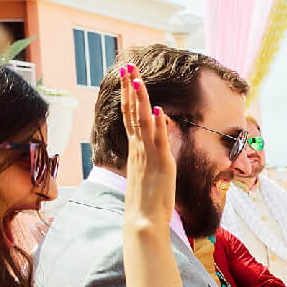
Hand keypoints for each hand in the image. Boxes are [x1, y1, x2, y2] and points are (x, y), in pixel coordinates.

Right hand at [120, 63, 175, 232]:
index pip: (129, 116)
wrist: (143, 220)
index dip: (128, 96)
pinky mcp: (161, 164)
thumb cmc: (146, 199)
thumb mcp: (147, 170)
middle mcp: (139, 148)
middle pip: (131, 112)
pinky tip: (157, 109)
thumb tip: (152, 140)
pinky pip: (158, 141)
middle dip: (129, 89)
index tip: (126, 77)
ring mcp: (148, 154)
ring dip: (140, 99)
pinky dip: (157, 125)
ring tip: (137, 78)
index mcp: (136, 149)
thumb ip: (148, 153)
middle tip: (126, 67)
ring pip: (142, 121)